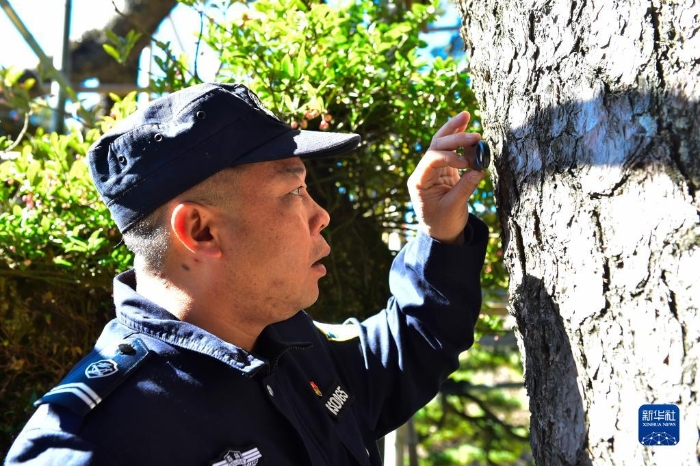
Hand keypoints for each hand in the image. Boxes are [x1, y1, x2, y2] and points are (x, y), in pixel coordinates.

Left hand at [407, 111, 485, 244]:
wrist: (441, 234)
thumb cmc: (443, 224)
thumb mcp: (454, 208)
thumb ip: (465, 188)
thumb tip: (479, 169)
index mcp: (419, 182)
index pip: (432, 159)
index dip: (450, 156)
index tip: (467, 163)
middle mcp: (424, 172)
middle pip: (435, 146)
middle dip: (454, 137)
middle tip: (474, 134)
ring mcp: (433, 170)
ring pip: (440, 143)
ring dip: (453, 130)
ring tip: (465, 115)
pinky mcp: (444, 170)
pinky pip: (450, 151)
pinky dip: (459, 140)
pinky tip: (466, 126)